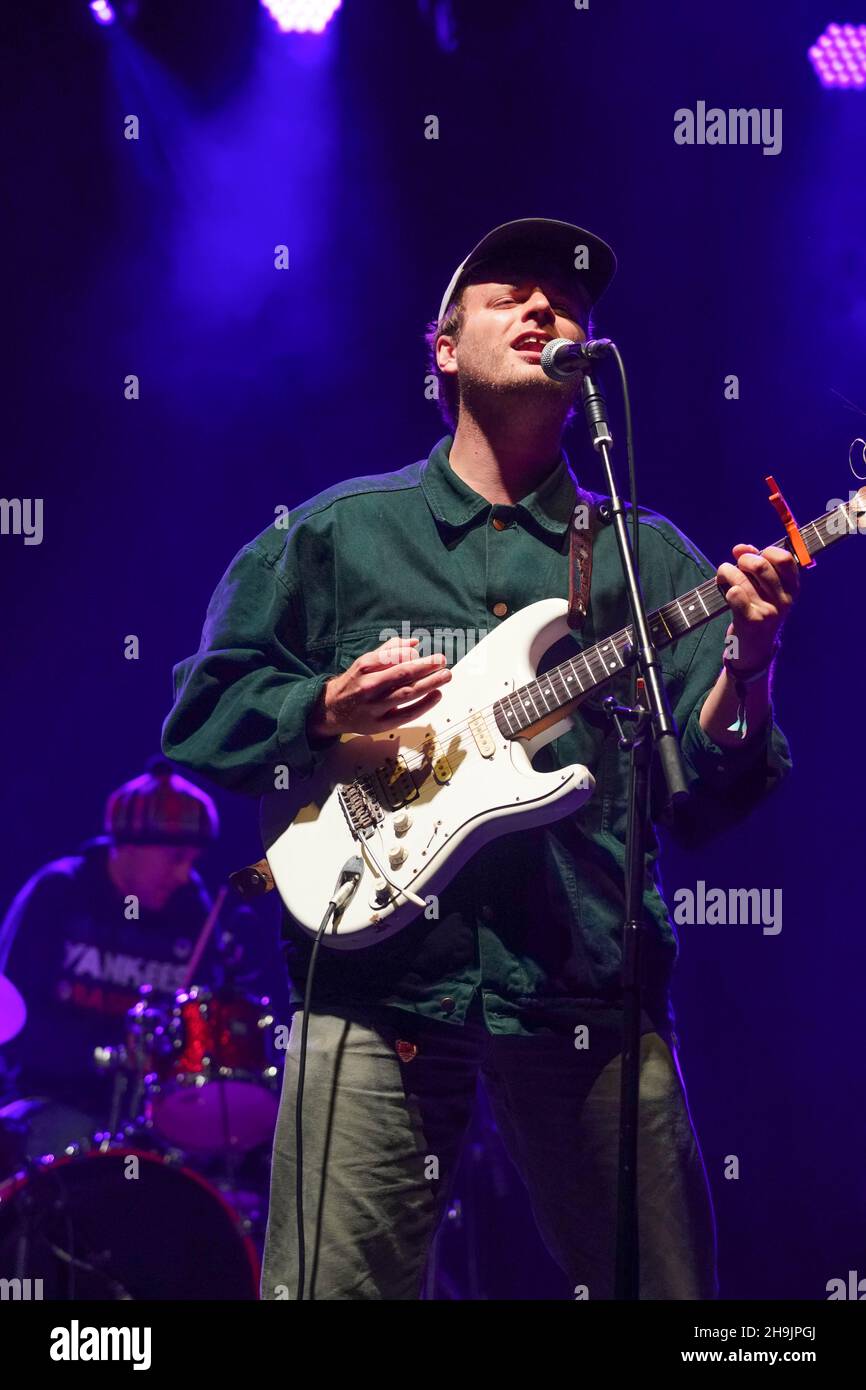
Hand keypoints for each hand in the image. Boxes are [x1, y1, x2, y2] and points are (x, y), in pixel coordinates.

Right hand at [309, 636, 451, 738]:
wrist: (331, 710)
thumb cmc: (354, 683)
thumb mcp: (365, 662)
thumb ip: (389, 650)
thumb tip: (415, 642)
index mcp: (365, 666)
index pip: (393, 657)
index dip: (412, 654)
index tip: (424, 653)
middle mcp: (369, 685)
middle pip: (402, 674)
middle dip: (426, 666)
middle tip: (442, 660)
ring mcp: (374, 706)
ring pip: (407, 693)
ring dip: (430, 684)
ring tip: (446, 675)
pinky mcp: (380, 724)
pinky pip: (406, 714)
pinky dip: (424, 705)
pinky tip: (436, 695)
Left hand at [716, 543, 798, 669]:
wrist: (754, 650)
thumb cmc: (758, 612)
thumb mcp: (766, 590)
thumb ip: (757, 566)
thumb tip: (741, 548)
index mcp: (792, 588)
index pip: (785, 558)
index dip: (765, 551)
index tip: (752, 554)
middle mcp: (784, 600)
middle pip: (760, 564)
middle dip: (742, 560)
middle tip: (736, 567)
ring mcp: (768, 611)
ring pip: (742, 577)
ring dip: (726, 572)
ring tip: (724, 578)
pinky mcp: (751, 621)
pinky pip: (734, 593)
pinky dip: (724, 588)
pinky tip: (725, 593)